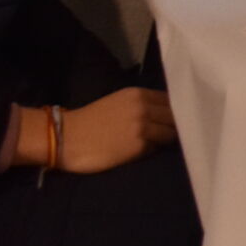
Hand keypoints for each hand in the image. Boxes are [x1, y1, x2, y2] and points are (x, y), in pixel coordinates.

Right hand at [56, 87, 176, 174]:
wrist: (66, 138)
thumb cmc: (91, 121)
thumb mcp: (119, 103)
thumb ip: (143, 104)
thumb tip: (167, 113)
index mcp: (138, 94)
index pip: (171, 100)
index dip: (177, 110)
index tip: (178, 119)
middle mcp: (143, 107)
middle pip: (175, 116)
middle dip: (176, 125)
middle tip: (174, 134)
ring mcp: (143, 126)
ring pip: (170, 132)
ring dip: (168, 139)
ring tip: (161, 144)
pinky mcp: (139, 146)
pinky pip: (157, 147)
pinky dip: (156, 149)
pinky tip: (148, 152)